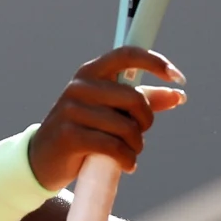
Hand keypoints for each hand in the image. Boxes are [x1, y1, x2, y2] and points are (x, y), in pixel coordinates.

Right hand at [28, 47, 186, 190]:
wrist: (43, 160)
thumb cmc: (83, 131)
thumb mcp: (111, 111)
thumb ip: (143, 100)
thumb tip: (178, 95)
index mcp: (90, 72)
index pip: (126, 55)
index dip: (155, 62)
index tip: (177, 77)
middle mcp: (79, 86)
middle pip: (133, 98)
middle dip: (146, 120)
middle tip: (142, 133)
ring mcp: (71, 110)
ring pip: (126, 126)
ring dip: (136, 145)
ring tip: (131, 153)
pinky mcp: (69, 135)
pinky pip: (112, 146)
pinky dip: (127, 159)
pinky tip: (127, 165)